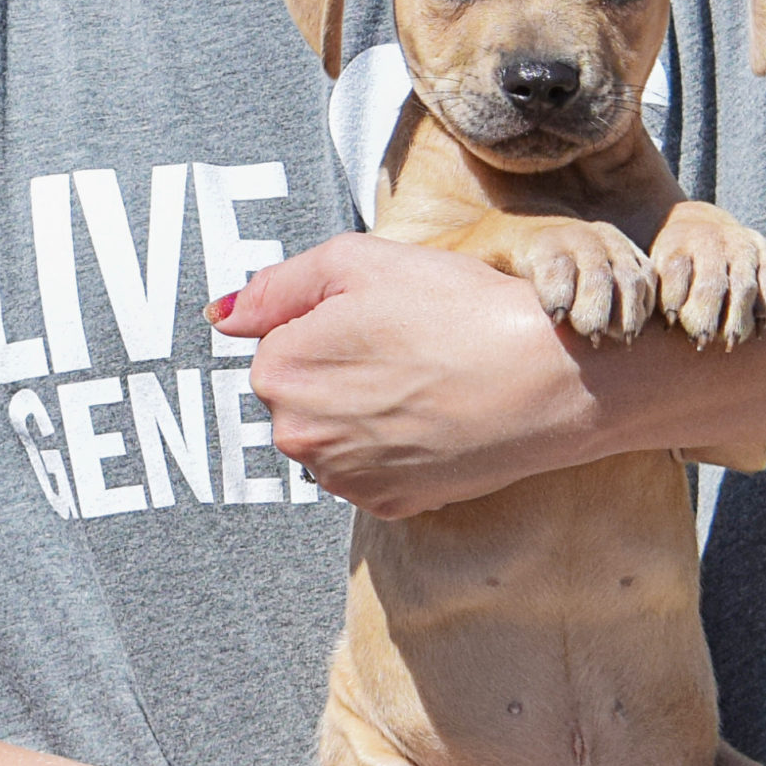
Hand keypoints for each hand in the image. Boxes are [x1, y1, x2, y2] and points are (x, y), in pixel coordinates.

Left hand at [207, 234, 595, 516]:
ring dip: (365, 415)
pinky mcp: (387, 505)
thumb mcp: (360, 261)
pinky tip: (435, 421)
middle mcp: (297, 435)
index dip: (332, 326)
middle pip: (302, 396)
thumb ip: (278, 285)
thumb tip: (221, 317)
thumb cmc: (458, 310)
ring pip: (336, 436)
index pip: (279, 345)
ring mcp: (342, 478)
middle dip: (341, 374)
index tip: (384, 320)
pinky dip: (396, 450)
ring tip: (426, 385)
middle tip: (409, 350)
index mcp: (280, 370)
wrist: (544, 380)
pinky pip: (372, 471)